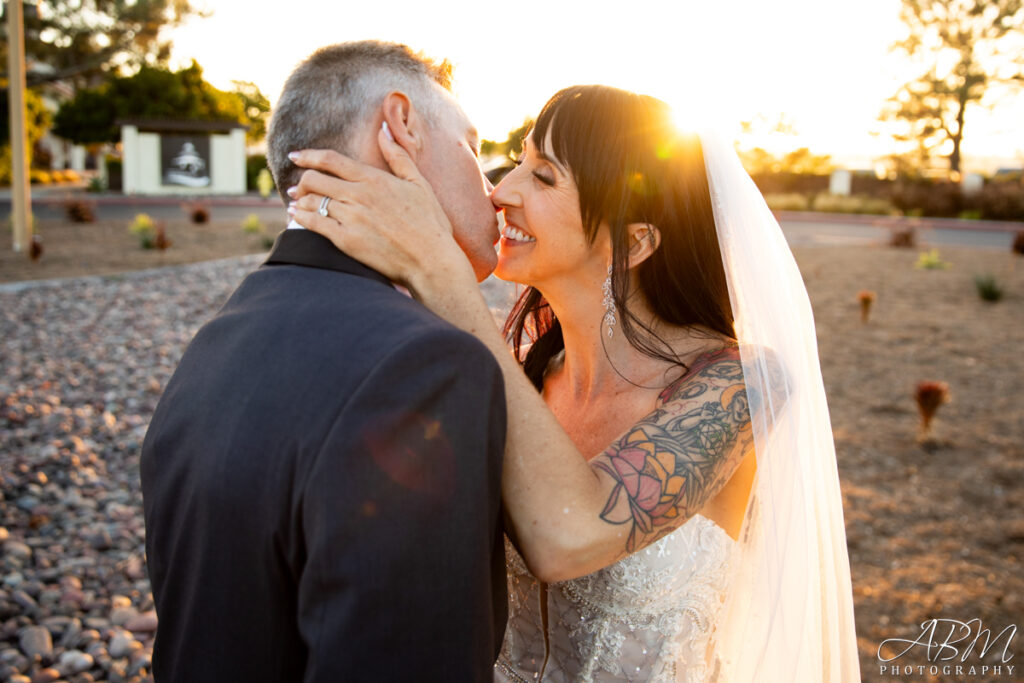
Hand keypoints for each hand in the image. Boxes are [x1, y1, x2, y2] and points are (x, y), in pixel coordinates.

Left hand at [288, 124, 472, 293]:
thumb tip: (384, 128)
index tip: (295, 156)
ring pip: (310, 201)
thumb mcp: (419, 184)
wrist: (431, 260)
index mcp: (374, 179)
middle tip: (298, 186)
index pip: (331, 160)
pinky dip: (300, 218)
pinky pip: (313, 224)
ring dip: (299, 200)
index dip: (308, 155)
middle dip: (302, 181)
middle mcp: (359, 195)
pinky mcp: (346, 240)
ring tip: (296, 203)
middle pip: (314, 179)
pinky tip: (296, 217)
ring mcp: (351, 218)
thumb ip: (398, 156)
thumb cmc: (430, 223)